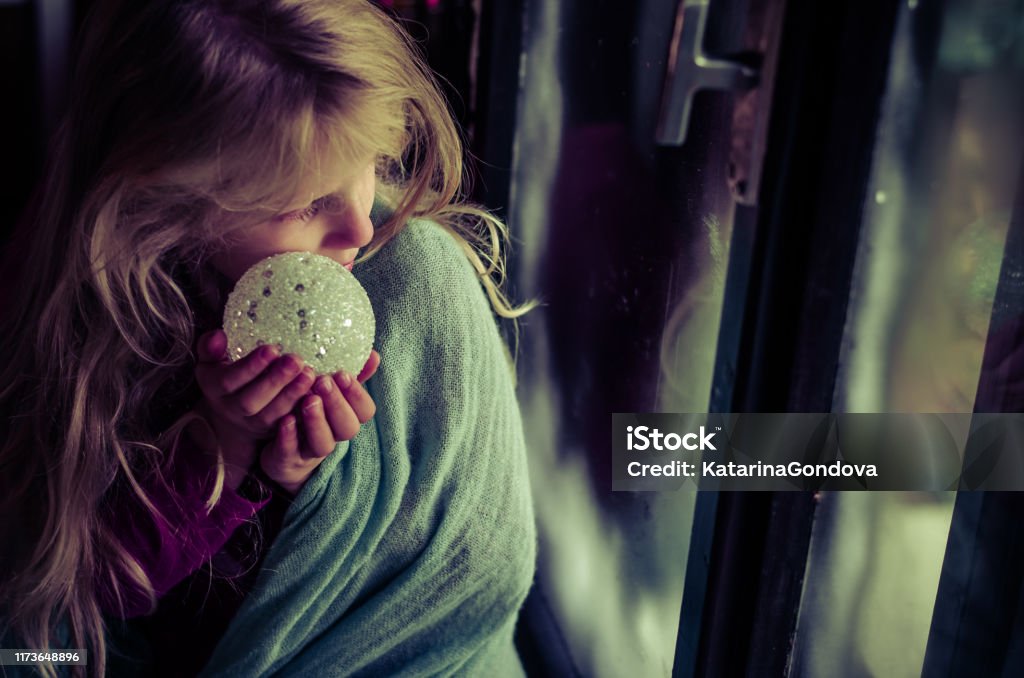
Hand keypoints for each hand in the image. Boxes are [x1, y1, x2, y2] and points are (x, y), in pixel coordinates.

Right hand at [193, 330, 316, 487]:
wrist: (232, 413)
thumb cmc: (227, 376)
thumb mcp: (212, 361)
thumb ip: (210, 348)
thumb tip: (217, 336)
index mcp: (214, 388)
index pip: (228, 380)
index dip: (250, 366)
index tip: (272, 349)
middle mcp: (231, 410)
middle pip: (250, 401)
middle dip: (275, 380)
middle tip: (296, 360)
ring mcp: (252, 424)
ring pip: (270, 415)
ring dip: (292, 395)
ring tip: (309, 374)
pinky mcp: (271, 432)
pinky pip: (286, 425)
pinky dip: (301, 410)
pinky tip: (316, 392)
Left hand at [259, 349, 379, 495]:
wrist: (281, 447)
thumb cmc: (309, 410)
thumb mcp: (329, 390)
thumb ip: (351, 374)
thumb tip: (374, 355)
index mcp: (346, 416)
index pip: (365, 411)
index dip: (357, 394)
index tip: (342, 374)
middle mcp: (333, 435)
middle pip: (347, 427)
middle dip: (337, 404)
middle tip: (322, 382)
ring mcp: (311, 450)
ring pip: (324, 444)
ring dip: (317, 421)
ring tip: (307, 400)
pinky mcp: (288, 459)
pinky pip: (291, 452)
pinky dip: (289, 437)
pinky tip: (285, 420)